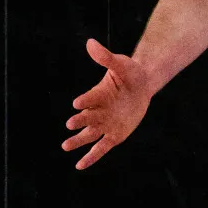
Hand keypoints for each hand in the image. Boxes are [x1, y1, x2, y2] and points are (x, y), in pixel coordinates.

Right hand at [63, 38, 152, 169]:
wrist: (142, 84)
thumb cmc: (129, 73)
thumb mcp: (121, 64)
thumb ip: (106, 57)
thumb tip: (90, 42)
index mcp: (97, 94)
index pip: (89, 98)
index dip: (85, 100)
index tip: (77, 103)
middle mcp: (98, 111)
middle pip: (87, 117)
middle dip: (80, 120)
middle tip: (70, 124)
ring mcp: (105, 124)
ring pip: (89, 134)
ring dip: (78, 140)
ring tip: (65, 146)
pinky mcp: (114, 135)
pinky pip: (101, 147)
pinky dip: (91, 157)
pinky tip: (80, 165)